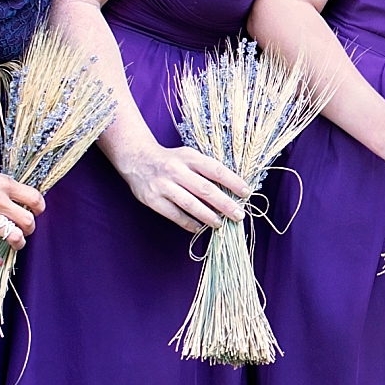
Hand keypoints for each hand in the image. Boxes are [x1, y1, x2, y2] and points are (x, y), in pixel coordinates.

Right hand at [0, 154, 44, 266]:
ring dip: (18, 244)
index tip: (36, 211)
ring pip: (14, 237)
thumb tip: (9, 193)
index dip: (39, 207)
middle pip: (28, 220)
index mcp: (3, 184)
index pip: (34, 198)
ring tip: (15, 244)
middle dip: (30, 228)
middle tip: (24, 229)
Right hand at [112, 138, 248, 234]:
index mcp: (189, 157)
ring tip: (221, 224)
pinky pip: (175, 215)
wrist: (137, 159)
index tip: (247, 193)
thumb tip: (231, 189)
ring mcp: (163, 185)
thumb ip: (206, 170)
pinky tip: (200, 227)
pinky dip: (189, 223)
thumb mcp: (189, 156)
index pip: (216, 170)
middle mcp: (176, 170)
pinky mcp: (153, 199)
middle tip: (238, 215)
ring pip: (190, 204)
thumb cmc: (171, 160)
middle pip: (205, 190)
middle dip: (225, 204)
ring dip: (208, 216)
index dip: (233, 182)